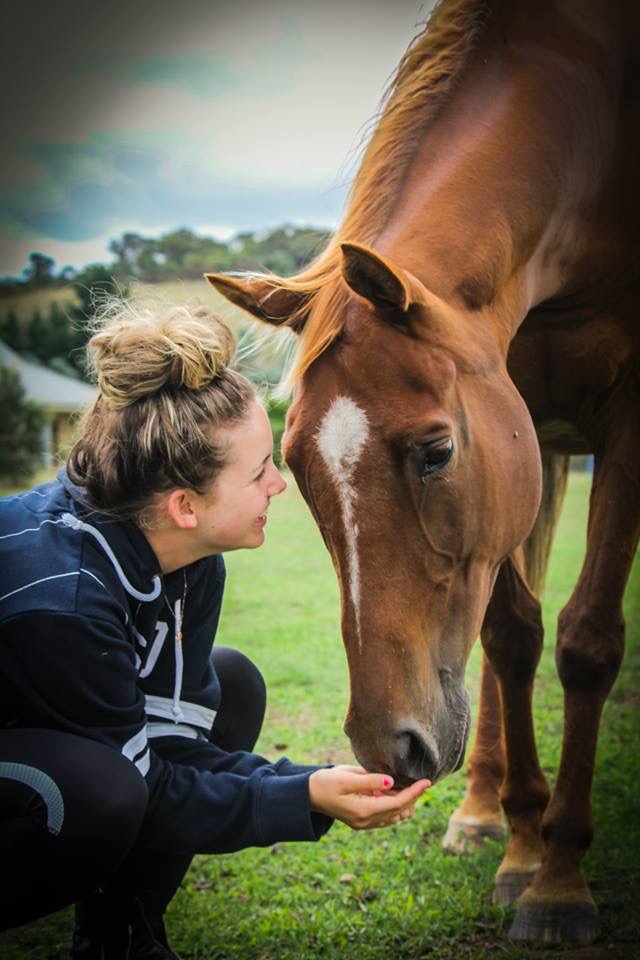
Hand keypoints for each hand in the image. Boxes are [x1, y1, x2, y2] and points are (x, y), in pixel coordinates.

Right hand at [308, 764, 429, 829]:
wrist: (307, 795)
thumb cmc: (325, 783)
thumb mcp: (346, 778)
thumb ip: (369, 780)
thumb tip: (391, 782)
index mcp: (363, 811)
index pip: (397, 804)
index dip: (414, 793)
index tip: (427, 782)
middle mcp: (366, 821)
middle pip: (399, 812)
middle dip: (413, 798)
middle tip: (422, 781)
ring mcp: (364, 823)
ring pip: (394, 816)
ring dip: (405, 802)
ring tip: (411, 785)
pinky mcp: (361, 820)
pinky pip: (385, 815)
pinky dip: (394, 804)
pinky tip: (396, 791)